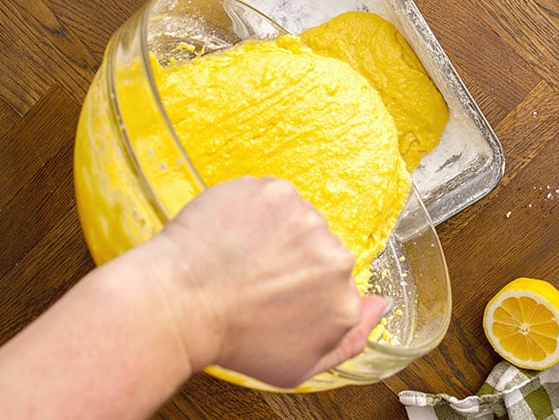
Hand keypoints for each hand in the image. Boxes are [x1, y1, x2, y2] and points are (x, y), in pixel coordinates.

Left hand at [152, 176, 386, 388]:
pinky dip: (254, 209)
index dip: (303, 289)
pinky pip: (273, 197)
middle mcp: (335, 258)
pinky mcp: (277, 192)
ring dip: (274, 232)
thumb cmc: (231, 339)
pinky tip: (233, 232)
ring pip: (298, 221)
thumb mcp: (298, 366)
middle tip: (254, 276)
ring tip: (240, 255)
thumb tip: (379, 305)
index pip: (337, 285)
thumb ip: (349, 340)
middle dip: (293, 259)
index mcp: (344, 302)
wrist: (179, 304)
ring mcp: (307, 220)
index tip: (276, 294)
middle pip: (321, 250)